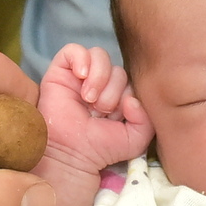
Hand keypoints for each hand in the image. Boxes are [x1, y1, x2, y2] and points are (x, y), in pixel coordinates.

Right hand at [38, 43, 152, 172]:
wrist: (71, 155)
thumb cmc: (100, 149)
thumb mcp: (135, 139)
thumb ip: (146, 119)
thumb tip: (132, 98)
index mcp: (118, 96)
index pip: (132, 78)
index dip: (128, 94)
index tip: (118, 116)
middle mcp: (100, 84)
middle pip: (117, 68)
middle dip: (113, 91)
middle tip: (100, 112)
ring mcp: (79, 78)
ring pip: (99, 56)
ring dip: (99, 78)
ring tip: (89, 99)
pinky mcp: (60, 72)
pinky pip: (73, 50)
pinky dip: (81, 60)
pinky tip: (82, 77)